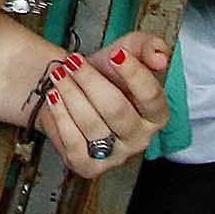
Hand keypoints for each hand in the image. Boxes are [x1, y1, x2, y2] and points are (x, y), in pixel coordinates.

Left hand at [36, 32, 171, 177]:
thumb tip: (160, 57)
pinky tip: (54, 98)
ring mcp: (116, 156)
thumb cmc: (104, 74)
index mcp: (156, 114)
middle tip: (73, 62)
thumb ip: (146, 47)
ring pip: (92, 125)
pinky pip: (73, 143)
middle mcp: (140, 139)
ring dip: (70, 94)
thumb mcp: (126, 52)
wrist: (71, 90)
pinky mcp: (89, 166)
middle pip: (116, 110)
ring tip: (59, 75)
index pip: (152, 96)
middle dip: (90, 81)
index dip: (134, 74)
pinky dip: (60, 116)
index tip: (115, 55)